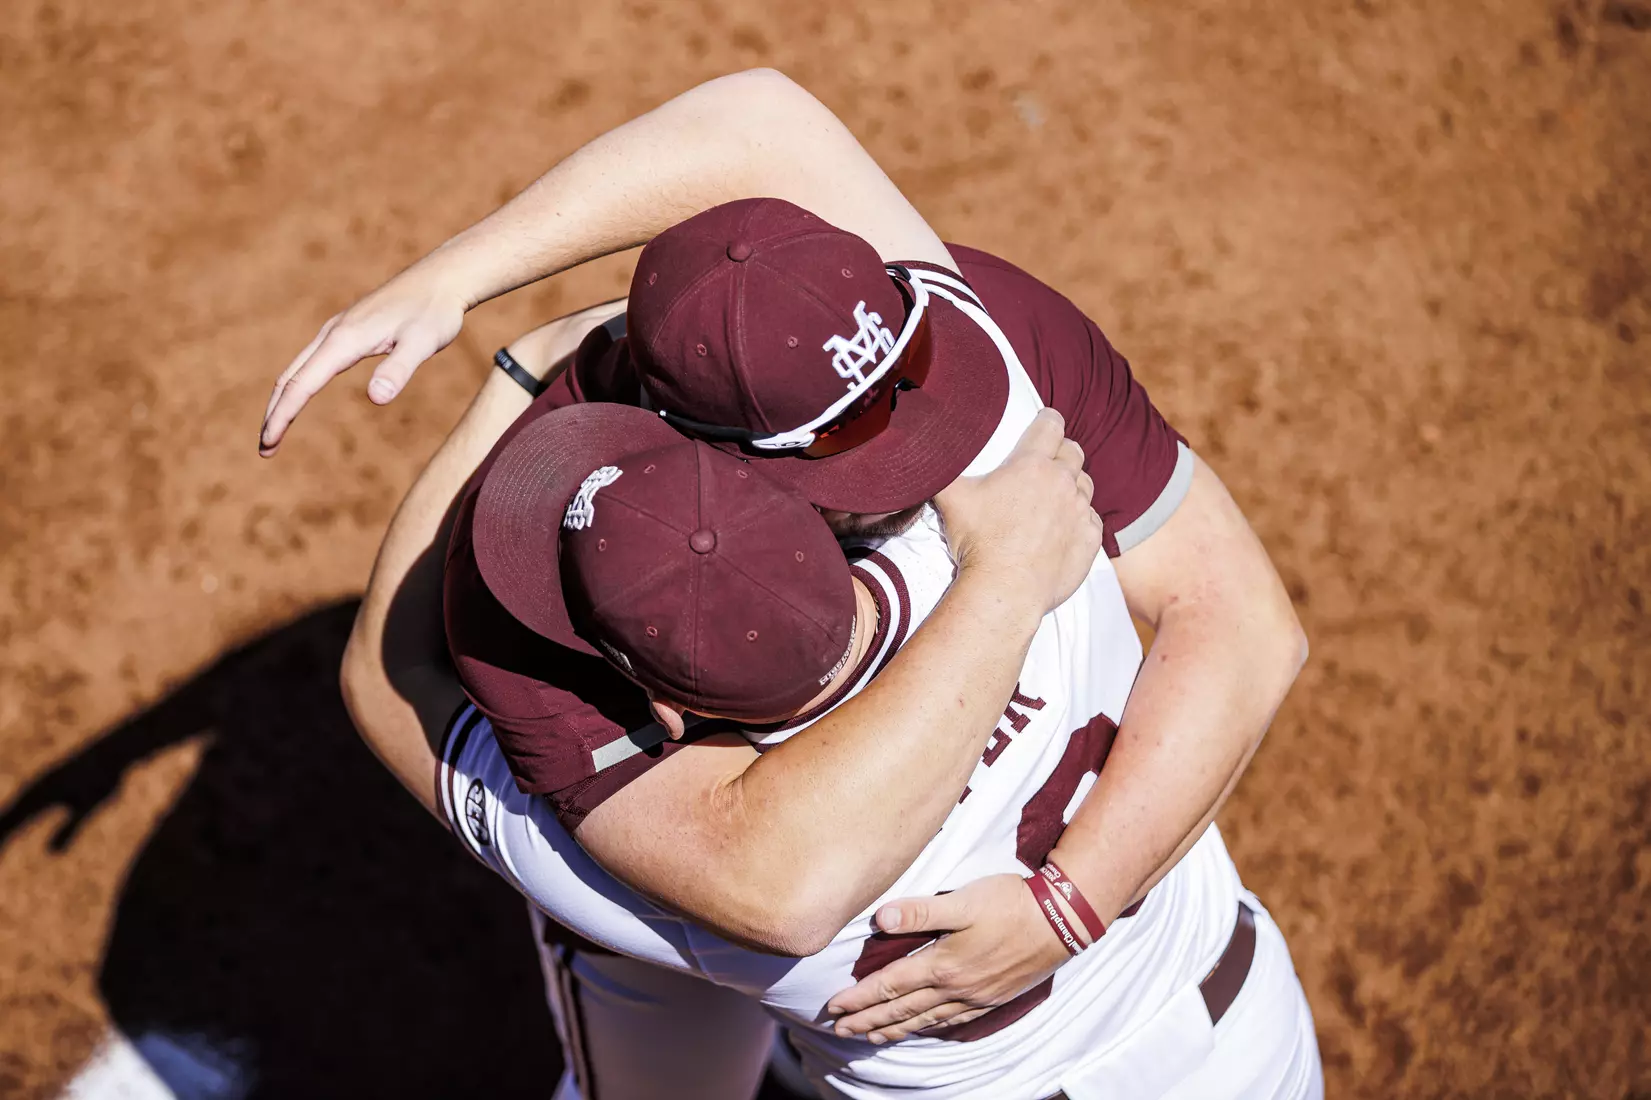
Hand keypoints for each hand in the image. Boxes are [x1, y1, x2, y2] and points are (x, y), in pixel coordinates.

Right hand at [260, 267, 466, 455]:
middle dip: (274, 414)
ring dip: (282, 400)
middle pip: (289, 378)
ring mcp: (337, 330)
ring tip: (275, 429)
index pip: (301, 385)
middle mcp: (332, 334)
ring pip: (297, 368)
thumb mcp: (423, 343)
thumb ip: (398, 369)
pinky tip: (300, 395)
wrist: (441, 278)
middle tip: (265, 450)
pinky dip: (297, 383)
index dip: (282, 416)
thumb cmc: (435, 312)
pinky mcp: (346, 330)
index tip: (268, 444)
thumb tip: (376, 398)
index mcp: (343, 340)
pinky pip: (311, 360)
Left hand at [825, 873, 1069, 1043]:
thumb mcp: (963, 901)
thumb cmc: (1011, 904)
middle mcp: (955, 988)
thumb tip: (881, 918)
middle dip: (868, 1021)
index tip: (834, 1007)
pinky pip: (951, 1022)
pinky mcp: (992, 998)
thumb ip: (921, 912)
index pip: (890, 986)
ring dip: (893, 1029)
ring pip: (924, 1021)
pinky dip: (928, 1029)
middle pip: (901, 1010)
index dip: (859, 997)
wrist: (1061, 922)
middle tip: (840, 1030)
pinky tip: (921, 1030)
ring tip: (871, 1037)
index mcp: (942, 965)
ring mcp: (975, 997)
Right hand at [934, 409, 1101, 614]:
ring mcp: (1079, 512)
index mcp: (1032, 465)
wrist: (1004, 589)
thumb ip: (941, 471)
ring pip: (1085, 485)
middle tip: (1046, 462)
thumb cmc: (978, 542)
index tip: (1045, 421)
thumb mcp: (951, 499)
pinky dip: (1080, 519)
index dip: (1047, 420)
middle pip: (1073, 452)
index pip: (1050, 425)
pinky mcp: (1089, 540)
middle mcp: (1062, 483)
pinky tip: (1063, 528)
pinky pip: (1092, 519)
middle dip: (1061, 451)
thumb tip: (928, 455)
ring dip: (1072, 485)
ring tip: (1054, 498)